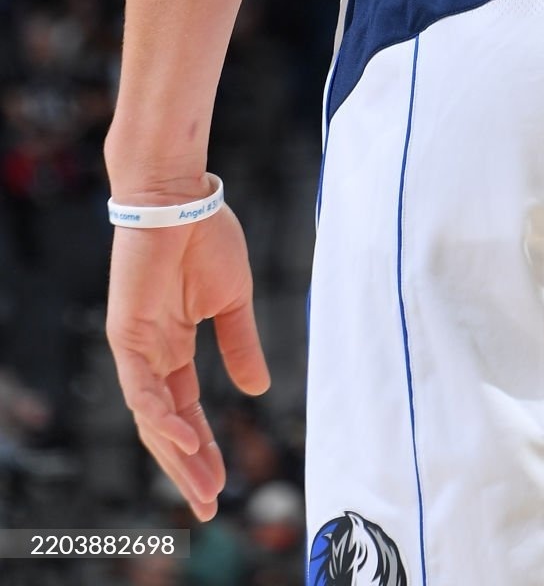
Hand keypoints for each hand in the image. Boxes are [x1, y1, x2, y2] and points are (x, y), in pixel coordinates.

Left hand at [106, 180, 269, 520]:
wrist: (181, 198)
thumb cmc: (207, 237)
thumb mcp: (235, 301)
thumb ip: (241, 345)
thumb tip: (258, 391)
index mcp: (175, 346)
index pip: (186, 410)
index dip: (202, 446)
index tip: (222, 482)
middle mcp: (151, 355)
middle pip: (166, 425)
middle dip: (187, 465)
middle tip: (209, 504)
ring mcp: (136, 348)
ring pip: (152, 416)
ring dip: (176, 453)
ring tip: (202, 485)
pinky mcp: (126, 334)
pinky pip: (140, 387)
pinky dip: (160, 415)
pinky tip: (183, 438)